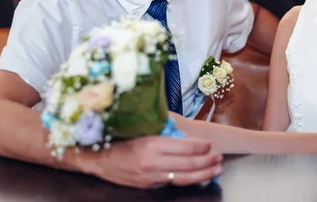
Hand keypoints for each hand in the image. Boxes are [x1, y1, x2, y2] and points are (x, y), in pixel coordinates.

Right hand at [78, 136, 222, 188]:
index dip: (201, 146)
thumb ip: (163, 132)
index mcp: (151, 144)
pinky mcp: (148, 185)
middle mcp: (152, 162)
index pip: (184, 147)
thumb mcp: (142, 130)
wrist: (97, 159)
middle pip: (188, 164)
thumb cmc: (120, 139)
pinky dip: (188, 179)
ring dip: (203, 173)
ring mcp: (150, 176)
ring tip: (216, 169)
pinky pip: (172, 182)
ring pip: (183, 177)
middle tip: (219, 157)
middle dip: (207, 161)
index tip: (209, 144)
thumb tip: (186, 135)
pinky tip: (200, 177)